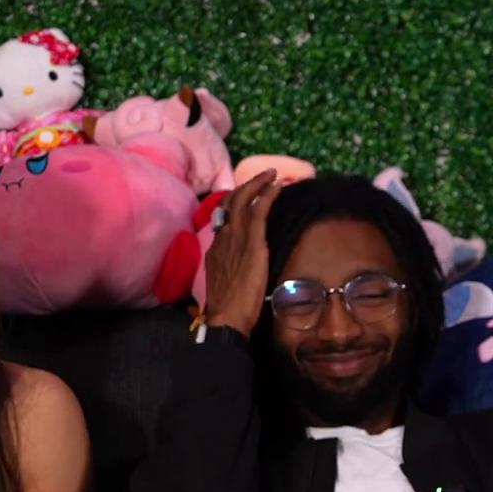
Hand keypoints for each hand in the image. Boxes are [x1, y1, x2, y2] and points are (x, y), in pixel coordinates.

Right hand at [199, 169, 281, 337]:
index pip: (223, 217)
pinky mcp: (251, 242)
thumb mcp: (224, 281)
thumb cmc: (229, 307)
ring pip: (243, 199)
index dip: (235, 202)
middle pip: (230, 201)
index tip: (247, 195)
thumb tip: (239, 263)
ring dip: (258, 183)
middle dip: (247, 185)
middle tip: (263, 176)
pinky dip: (268, 194)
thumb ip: (229, 266)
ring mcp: (235, 237)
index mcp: (215, 247)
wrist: (227, 316)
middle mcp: (222, 237)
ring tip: (272, 175)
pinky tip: (278, 186)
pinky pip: (258, 210)